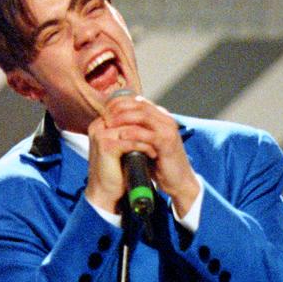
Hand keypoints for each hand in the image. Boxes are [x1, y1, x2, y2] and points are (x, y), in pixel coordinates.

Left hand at [100, 94, 199, 216]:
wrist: (178, 181)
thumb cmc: (160, 163)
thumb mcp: (147, 142)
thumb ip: (136, 130)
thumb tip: (113, 122)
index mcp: (161, 117)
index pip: (138, 101)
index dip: (119, 103)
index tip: (105, 110)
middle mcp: (166, 119)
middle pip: (139, 104)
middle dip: (119, 109)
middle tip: (105, 116)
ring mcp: (168, 130)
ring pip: (142, 115)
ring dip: (123, 118)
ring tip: (109, 125)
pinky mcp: (167, 142)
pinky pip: (147, 133)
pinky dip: (132, 133)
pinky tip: (121, 137)